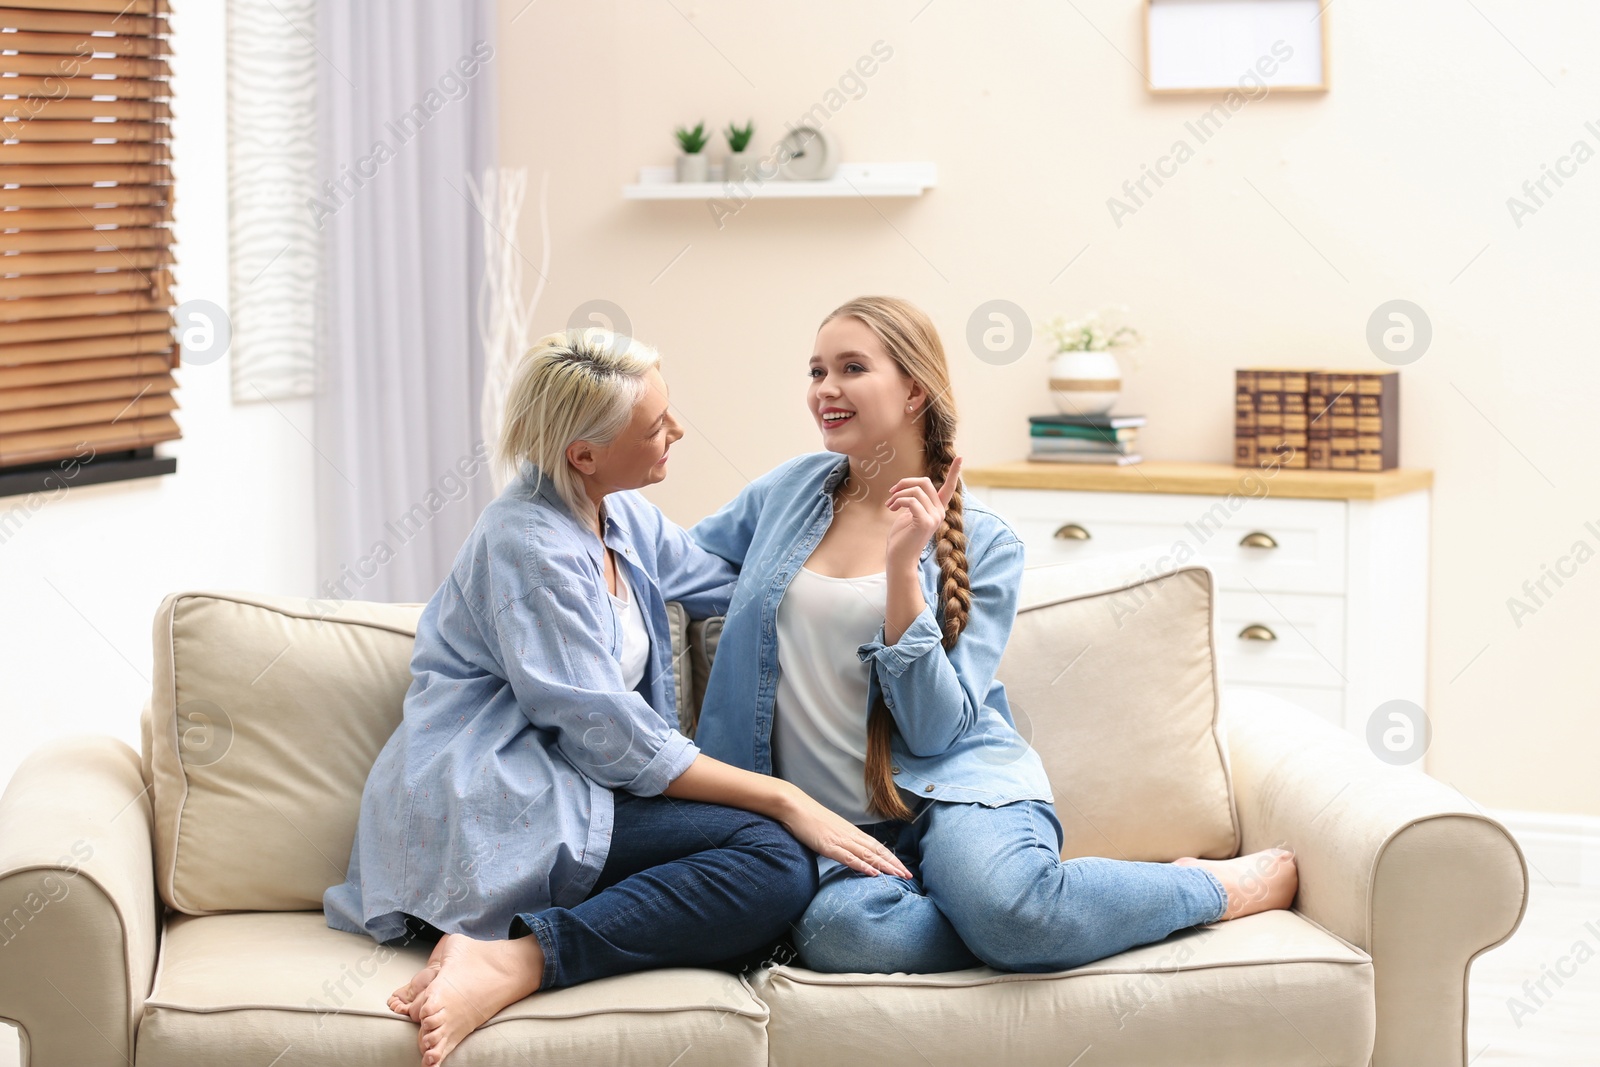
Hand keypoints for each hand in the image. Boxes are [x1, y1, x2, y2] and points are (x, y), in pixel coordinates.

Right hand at [779, 788, 912, 878]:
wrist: (793, 805)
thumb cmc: (808, 818)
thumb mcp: (828, 830)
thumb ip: (839, 840)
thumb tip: (846, 851)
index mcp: (850, 831)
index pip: (876, 846)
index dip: (890, 857)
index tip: (902, 868)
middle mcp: (849, 835)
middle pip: (877, 851)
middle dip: (893, 864)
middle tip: (908, 875)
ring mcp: (840, 840)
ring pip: (868, 854)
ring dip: (884, 866)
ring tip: (898, 876)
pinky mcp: (828, 845)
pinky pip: (849, 857)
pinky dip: (862, 865)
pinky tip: (873, 873)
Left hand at [884, 456, 962, 572]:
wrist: (899, 559)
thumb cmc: (901, 538)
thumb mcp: (908, 515)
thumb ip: (914, 501)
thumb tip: (909, 488)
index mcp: (937, 510)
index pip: (949, 488)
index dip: (954, 472)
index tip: (960, 457)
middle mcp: (940, 513)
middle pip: (925, 482)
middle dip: (905, 483)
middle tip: (891, 492)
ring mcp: (934, 518)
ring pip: (916, 491)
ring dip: (898, 494)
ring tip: (889, 504)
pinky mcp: (925, 522)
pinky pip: (911, 501)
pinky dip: (898, 501)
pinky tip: (892, 508)